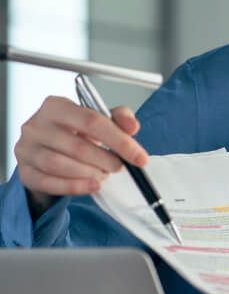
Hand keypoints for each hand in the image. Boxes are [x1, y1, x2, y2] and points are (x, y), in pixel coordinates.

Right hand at [14, 96, 147, 218]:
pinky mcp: (25, 172)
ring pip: (60, 165)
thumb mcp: (99, 119)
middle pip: (77, 146)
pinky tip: (92, 186)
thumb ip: (119, 119)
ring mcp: (26, 149)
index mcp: (56, 106)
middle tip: (119, 167)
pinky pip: (50, 183)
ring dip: (89, 173)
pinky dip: (75, 187)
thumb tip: (132, 127)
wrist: (49, 149)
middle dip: (105, 160)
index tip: (139, 157)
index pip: (91, 121)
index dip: (119, 141)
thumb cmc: (75, 132)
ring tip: (103, 174)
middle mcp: (36, 125)